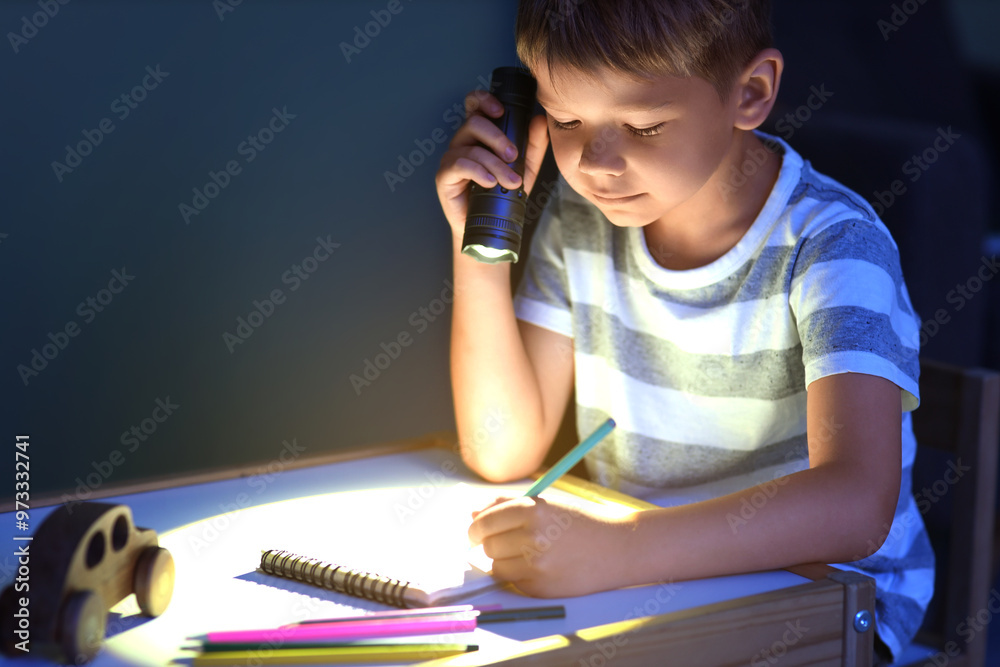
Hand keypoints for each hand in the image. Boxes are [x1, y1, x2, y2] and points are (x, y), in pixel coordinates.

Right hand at [435, 90, 548, 237]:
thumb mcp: (525, 168)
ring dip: (495, 165)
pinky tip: (490, 183)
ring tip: (511, 182)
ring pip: (472, 149)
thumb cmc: (502, 194)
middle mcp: (463, 141)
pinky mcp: (444, 176)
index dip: (484, 99)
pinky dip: (478, 172)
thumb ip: (533, 145)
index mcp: (478, 134)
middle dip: (498, 138)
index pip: (474, 104)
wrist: (489, 226)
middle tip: (514, 157)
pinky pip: (460, 165)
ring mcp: (451, 157)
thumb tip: (539, 120)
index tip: (502, 111)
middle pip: (474, 123)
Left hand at [468, 496, 635, 597]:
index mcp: (533, 509)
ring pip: (497, 566)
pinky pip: (513, 582)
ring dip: (504, 561)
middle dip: (491, 543)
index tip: (475, 531)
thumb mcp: (547, 502)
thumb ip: (508, 505)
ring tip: (527, 553)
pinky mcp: (541, 588)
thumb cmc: (581, 522)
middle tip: (507, 541)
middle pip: (488, 545)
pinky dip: (519, 576)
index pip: (485, 520)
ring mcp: (537, 565)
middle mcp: (533, 537)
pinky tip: (540, 566)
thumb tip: (473, 514)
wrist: (619, 548)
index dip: (476, 527)